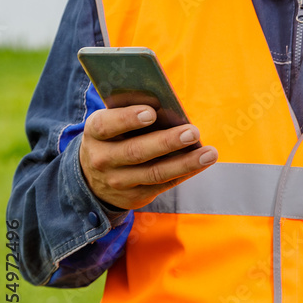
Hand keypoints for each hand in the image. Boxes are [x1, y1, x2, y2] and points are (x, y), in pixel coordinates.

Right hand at [79, 105, 217, 209]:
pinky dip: (185, 173)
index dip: (127, 119)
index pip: (107, 126)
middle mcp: (102, 160)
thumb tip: (168, 106)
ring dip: (185, 163)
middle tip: (193, 132)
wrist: (93, 179)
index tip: (151, 113)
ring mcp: (118, 182)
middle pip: (136, 152)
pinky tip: (202, 162)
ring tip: (209, 153)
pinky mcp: (134, 196)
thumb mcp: (111, 122)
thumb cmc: (112, 137)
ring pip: (154, 173)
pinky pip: (163, 185)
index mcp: (95, 133)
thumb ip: (131, 112)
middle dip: (167, 142)